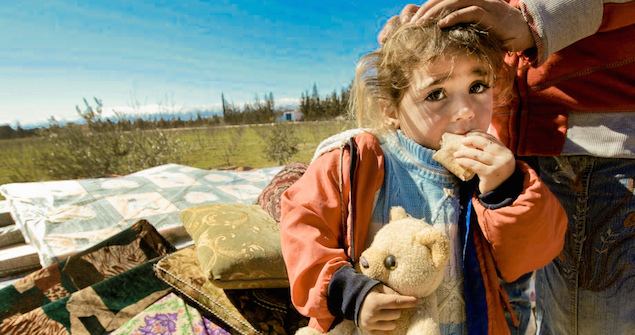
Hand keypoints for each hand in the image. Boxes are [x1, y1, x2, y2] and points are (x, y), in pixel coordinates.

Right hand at [358, 284, 417, 334]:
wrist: (352, 301)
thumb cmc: (370, 293)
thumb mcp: (379, 288)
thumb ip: (392, 293)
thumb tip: (408, 298)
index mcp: (375, 301)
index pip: (396, 302)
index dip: (408, 301)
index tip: (417, 301)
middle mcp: (372, 314)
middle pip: (396, 314)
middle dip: (397, 310)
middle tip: (391, 307)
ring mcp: (370, 324)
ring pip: (392, 325)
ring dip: (392, 320)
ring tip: (386, 314)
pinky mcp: (369, 331)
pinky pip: (385, 332)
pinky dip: (386, 327)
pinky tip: (382, 320)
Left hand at [379, 1, 534, 51]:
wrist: (525, 32)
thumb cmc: (497, 33)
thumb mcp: (472, 30)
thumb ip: (457, 30)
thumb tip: (436, 42)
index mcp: (467, 1)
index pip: (440, 0)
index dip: (425, 9)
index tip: (411, 23)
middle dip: (425, 10)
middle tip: (411, 25)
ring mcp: (483, 4)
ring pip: (454, 1)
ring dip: (435, 12)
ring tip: (421, 24)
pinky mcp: (492, 14)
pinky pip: (470, 11)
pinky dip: (454, 16)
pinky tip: (441, 25)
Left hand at [453, 130, 515, 193]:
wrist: (499, 192)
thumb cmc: (494, 173)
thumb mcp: (495, 160)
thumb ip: (488, 150)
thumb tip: (471, 135)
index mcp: (506, 152)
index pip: (491, 139)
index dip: (479, 134)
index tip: (469, 134)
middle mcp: (505, 157)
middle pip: (486, 144)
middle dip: (472, 140)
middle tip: (462, 141)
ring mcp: (498, 166)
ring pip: (478, 154)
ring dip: (465, 152)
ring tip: (456, 153)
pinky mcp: (490, 174)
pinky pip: (475, 165)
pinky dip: (465, 161)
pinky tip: (459, 161)